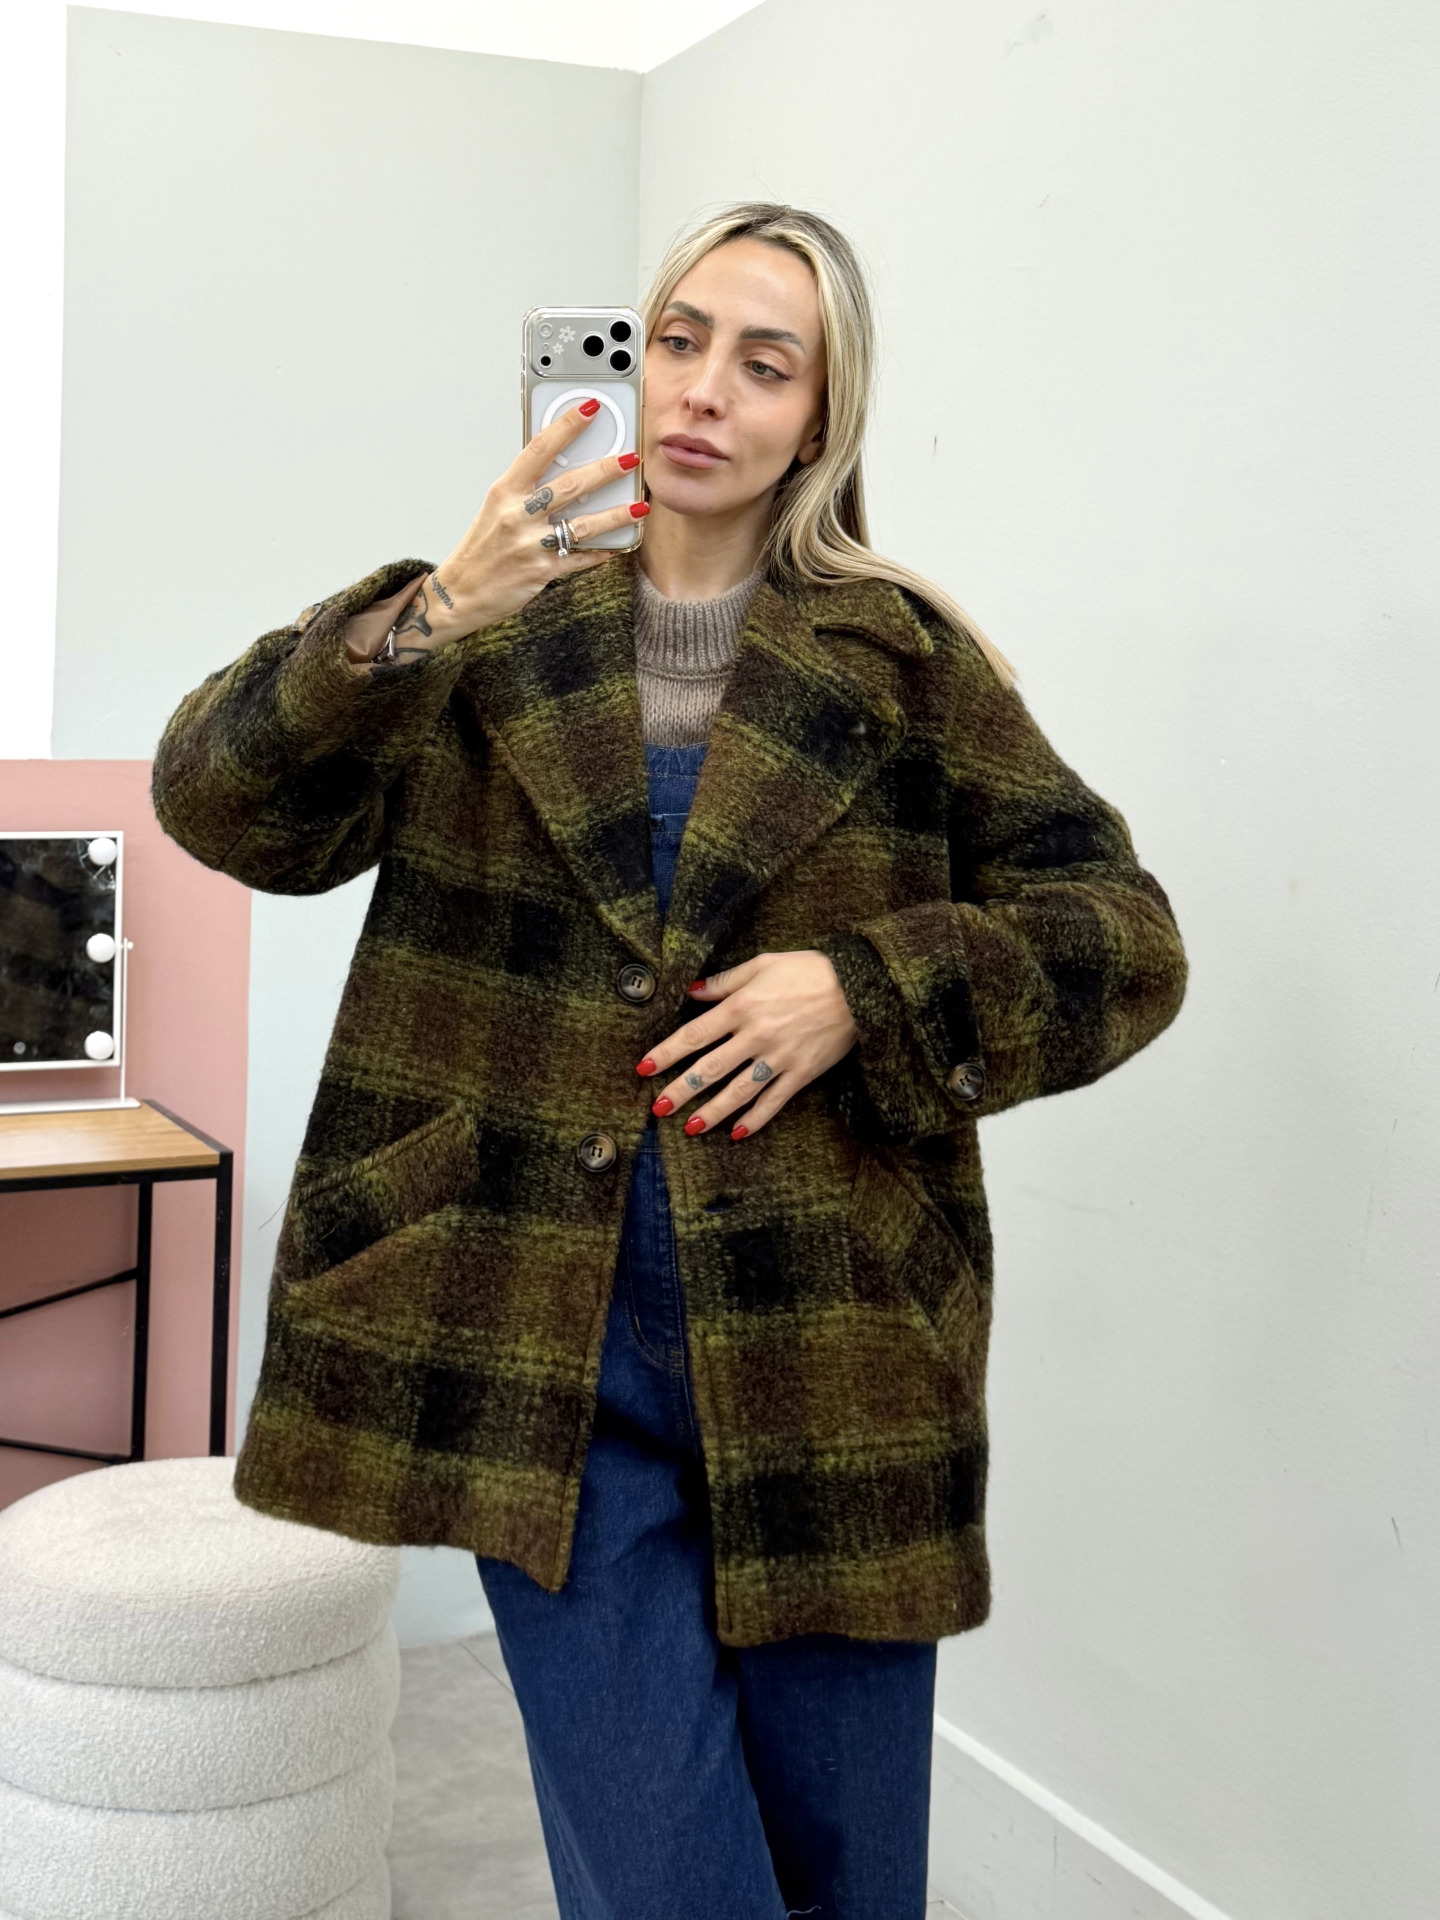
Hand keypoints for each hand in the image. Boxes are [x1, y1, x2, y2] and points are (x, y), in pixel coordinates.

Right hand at [349, 404, 648, 670]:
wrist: (459, 593)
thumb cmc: (481, 548)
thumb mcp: (496, 508)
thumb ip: (526, 488)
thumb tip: (561, 467)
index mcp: (505, 491)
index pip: (539, 449)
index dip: (567, 426)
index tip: (590, 409)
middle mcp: (517, 514)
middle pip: (569, 485)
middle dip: (605, 470)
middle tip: (630, 459)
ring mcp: (530, 544)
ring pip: (582, 524)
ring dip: (615, 515)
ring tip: (639, 506)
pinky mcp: (541, 572)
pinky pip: (579, 558)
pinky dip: (600, 552)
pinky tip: (618, 545)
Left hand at [636, 951, 859, 1140]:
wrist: (858, 987)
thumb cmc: (809, 970)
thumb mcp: (763, 964)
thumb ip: (725, 981)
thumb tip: (692, 991)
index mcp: (741, 1007)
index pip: (694, 1035)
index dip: (666, 1053)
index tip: (644, 1068)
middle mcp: (755, 1036)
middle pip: (710, 1069)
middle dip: (681, 1090)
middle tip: (658, 1108)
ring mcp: (778, 1059)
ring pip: (737, 1091)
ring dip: (712, 1112)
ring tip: (690, 1127)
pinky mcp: (801, 1074)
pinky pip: (773, 1102)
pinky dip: (755, 1119)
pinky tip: (736, 1133)